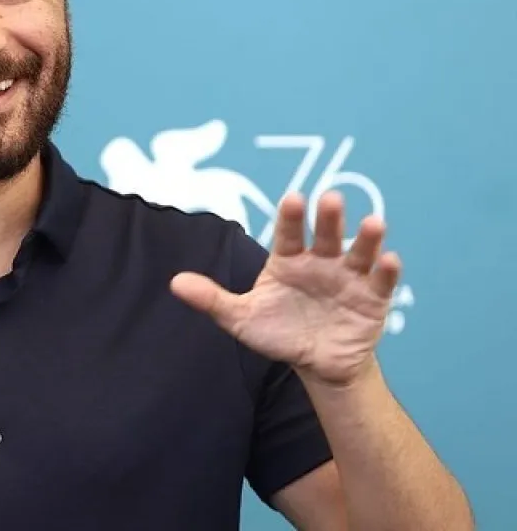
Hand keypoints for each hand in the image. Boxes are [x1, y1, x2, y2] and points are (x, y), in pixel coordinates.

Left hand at [170, 191, 401, 386]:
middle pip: (326, 236)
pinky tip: (389, 259)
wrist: (316, 364)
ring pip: (358, 253)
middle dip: (329, 218)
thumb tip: (174, 283)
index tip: (293, 198)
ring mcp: (348, 278)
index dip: (291, 218)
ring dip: (366, 238)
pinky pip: (380, 282)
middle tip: (331, 198)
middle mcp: (320, 262)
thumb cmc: (278, 332)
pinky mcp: (371, 299)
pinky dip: (386, 271)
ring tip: (373, 222)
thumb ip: (212, 299)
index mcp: (288, 261)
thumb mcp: (242, 318)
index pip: (288, 234)